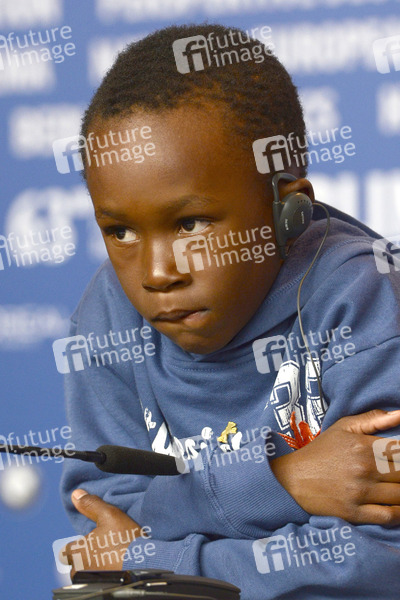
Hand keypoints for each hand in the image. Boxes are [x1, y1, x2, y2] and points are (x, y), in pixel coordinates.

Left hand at [60, 490, 143, 578]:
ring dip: (94, 568)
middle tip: (102, 550)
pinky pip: (97, 581)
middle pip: (76, 564)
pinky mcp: (101, 589)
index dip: (77, 545)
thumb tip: (75, 494)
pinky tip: (116, 569)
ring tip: (111, 560)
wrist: (144, 565)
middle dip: (85, 558)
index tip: (88, 542)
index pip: (67, 550)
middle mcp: (79, 571)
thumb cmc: (124, 540)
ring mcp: (89, 582)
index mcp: (77, 552)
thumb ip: (91, 505)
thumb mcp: (109, 515)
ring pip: (86, 574)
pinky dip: (104, 576)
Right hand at [270, 409, 399, 525]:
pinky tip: (399, 507)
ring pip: (399, 495)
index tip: (399, 458)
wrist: (292, 478)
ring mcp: (359, 492)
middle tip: (397, 474)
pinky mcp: (354, 512)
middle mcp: (364, 468)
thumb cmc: (321, 450)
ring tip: (396, 486)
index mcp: (363, 446)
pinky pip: (388, 516)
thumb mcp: (344, 427)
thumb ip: (374, 419)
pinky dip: (399, 513)